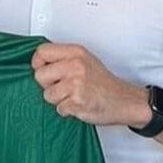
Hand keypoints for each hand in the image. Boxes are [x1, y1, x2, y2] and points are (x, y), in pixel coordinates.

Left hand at [32, 43, 148, 126]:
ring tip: (73, 96)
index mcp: (75, 52)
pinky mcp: (77, 101)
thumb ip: (63, 59)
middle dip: (47, 85)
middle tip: (63, 87)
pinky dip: (67, 110)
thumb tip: (38, 63)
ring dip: (58, 100)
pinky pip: (59, 108)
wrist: (124, 100)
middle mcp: (75, 65)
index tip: (45, 71)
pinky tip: (79, 105)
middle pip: (39, 75)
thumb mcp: (84, 60)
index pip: (42, 51)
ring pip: (47, 95)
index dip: (38, 64)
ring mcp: (76, 83)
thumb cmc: (103, 83)